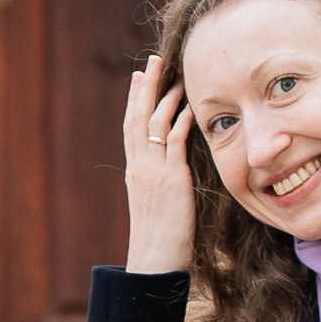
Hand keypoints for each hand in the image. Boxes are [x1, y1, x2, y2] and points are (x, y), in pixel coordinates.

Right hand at [122, 55, 198, 276]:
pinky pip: (173, 144)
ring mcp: (153, 172)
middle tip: (153, 61)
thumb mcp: (156, 205)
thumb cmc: (159, 240)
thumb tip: (170, 173)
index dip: (135, 100)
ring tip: (174, 75)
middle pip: (138, 117)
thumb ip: (160, 183)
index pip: (131, 127)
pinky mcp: (171, 181)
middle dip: (146, 87)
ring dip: (165, 98)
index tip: (140, 77)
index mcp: (135, 171)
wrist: (154, 261)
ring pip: (154, 125)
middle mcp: (140, 167)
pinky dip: (180, 123)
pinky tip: (189, 108)